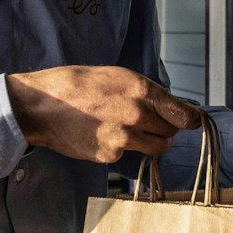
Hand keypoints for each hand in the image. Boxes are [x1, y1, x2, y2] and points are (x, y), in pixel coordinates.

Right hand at [6, 66, 199, 161]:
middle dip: (164, 129)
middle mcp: (137, 114)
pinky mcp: (110, 155)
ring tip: (128, 131)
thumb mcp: (117, 76)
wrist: (42, 105)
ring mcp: (124, 137)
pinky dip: (121, 149)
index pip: (183, 114)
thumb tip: (171, 106)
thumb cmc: (77, 85)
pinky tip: (103, 135)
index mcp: (141, 89)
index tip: (191, 122)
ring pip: (156, 147)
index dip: (189, 120)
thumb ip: (146, 92)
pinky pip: (128, 155)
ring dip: (150, 142)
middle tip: (148, 123)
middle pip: (170, 131)